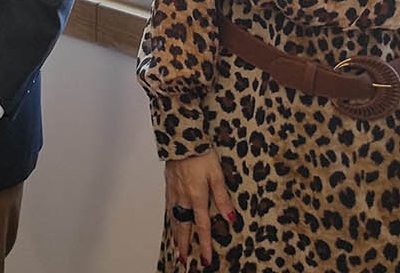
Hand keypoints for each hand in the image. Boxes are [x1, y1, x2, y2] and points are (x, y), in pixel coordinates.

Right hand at [164, 152, 233, 266]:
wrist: (181, 139)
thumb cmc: (200, 154)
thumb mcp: (216, 175)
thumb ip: (222, 198)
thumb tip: (230, 218)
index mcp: (197, 197)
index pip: (202, 226)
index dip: (204, 244)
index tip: (206, 259)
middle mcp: (183, 198)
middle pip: (183, 227)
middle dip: (184, 245)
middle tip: (183, 261)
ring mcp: (174, 193)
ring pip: (174, 219)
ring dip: (175, 235)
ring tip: (176, 247)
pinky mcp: (169, 185)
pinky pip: (169, 208)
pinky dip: (170, 220)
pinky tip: (171, 222)